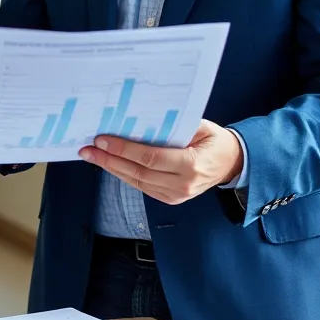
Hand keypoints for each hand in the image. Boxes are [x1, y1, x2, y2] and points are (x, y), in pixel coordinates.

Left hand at [79, 120, 242, 205]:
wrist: (231, 164)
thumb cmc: (215, 141)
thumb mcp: (200, 127)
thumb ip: (173, 126)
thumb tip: (140, 119)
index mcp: (190, 165)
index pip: (150, 158)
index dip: (124, 149)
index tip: (102, 140)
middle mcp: (181, 185)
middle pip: (138, 173)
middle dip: (109, 160)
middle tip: (87, 149)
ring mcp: (175, 196)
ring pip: (136, 182)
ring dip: (112, 168)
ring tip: (91, 156)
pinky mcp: (170, 199)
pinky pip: (142, 186)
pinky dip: (123, 174)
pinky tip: (109, 164)